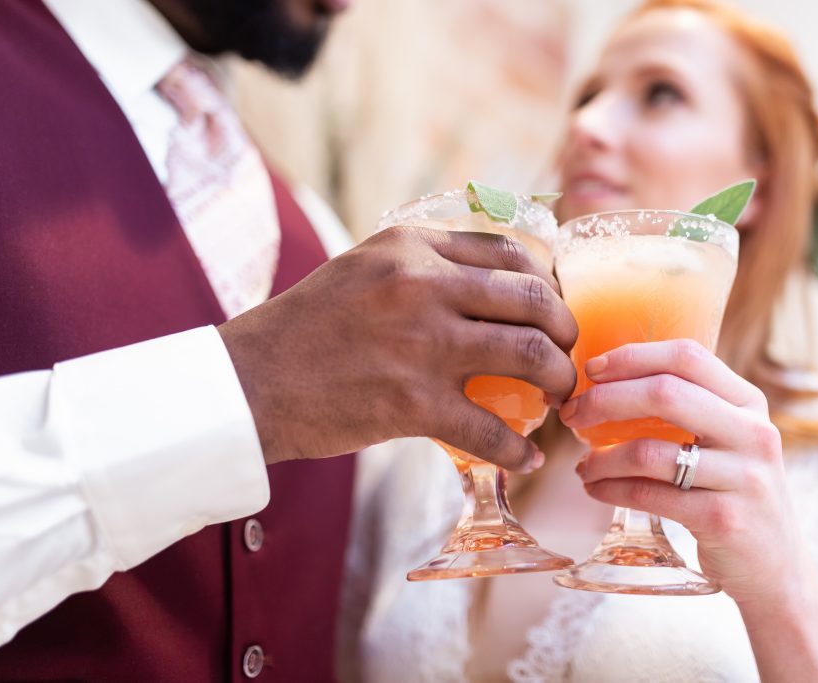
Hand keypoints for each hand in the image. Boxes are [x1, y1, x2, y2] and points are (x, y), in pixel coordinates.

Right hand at [219, 226, 577, 469]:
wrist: (250, 382)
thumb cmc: (308, 326)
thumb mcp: (364, 268)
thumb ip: (424, 265)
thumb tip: (490, 283)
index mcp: (412, 246)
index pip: (511, 251)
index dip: (549, 282)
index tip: (553, 309)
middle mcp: (423, 285)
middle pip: (535, 298)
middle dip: (567, 330)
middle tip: (567, 355)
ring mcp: (421, 344)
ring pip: (529, 354)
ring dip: (559, 380)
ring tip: (559, 399)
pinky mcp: (411, 404)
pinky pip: (492, 430)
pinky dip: (519, 450)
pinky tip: (527, 457)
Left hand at [561, 339, 815, 604]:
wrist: (776, 568)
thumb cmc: (734, 493)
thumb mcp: (728, 441)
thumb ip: (688, 409)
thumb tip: (605, 384)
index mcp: (749, 402)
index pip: (687, 356)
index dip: (633, 357)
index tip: (591, 370)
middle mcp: (753, 432)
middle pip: (664, 393)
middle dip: (605, 400)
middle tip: (572, 414)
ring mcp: (742, 476)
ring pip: (649, 450)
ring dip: (602, 456)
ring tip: (582, 465)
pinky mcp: (723, 518)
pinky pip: (650, 495)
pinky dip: (611, 489)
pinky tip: (595, 488)